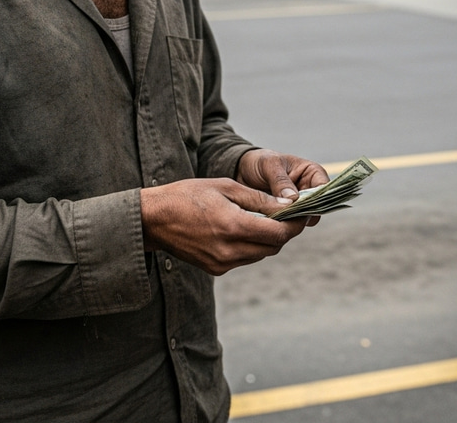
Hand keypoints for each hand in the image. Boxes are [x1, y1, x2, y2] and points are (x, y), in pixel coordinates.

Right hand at [140, 177, 310, 274]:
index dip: (295, 224)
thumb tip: (288, 206)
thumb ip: (259, 200)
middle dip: (284, 231)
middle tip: (287, 213)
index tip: (302, 212)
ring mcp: (222, 263)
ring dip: (268, 239)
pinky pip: (245, 258)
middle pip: (273, 247)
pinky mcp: (215, 269)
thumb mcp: (226, 187)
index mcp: (233, 227)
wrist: (154, 219)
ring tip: (265, 218)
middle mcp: (230, 251)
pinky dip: (252, 245)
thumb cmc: (188, 195)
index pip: (279, 235)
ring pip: (260, 254)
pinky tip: (244, 228)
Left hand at [235, 148, 329, 225]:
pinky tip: (271, 224)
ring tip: (275, 218)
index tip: (303, 206)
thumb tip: (294, 199)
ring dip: (292, 221)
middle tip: (286, 215)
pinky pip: (291, 225)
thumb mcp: (269, 165)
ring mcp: (300, 205)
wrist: (242, 172)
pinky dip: (283, 226)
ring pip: (304, 218)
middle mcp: (310, 190)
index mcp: (312, 172)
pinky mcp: (289, 216)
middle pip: (316, 207)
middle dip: (303, 213)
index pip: (325, 188)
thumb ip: (280, 180)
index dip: (318, 199)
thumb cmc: (259, 162)